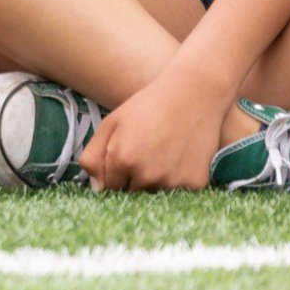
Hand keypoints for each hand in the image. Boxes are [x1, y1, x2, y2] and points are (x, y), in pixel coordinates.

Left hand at [78, 67, 232, 191]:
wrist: (194, 94)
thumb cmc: (148, 106)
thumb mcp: (111, 124)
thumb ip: (94, 157)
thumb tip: (96, 188)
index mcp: (122, 159)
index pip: (109, 188)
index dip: (115, 174)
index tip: (125, 159)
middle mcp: (147, 176)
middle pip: (132, 194)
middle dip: (134, 180)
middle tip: (147, 152)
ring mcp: (172, 182)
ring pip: (155, 195)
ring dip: (155, 182)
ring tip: (163, 153)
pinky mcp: (195, 184)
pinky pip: (178, 193)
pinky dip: (177, 180)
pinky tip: (180, 157)